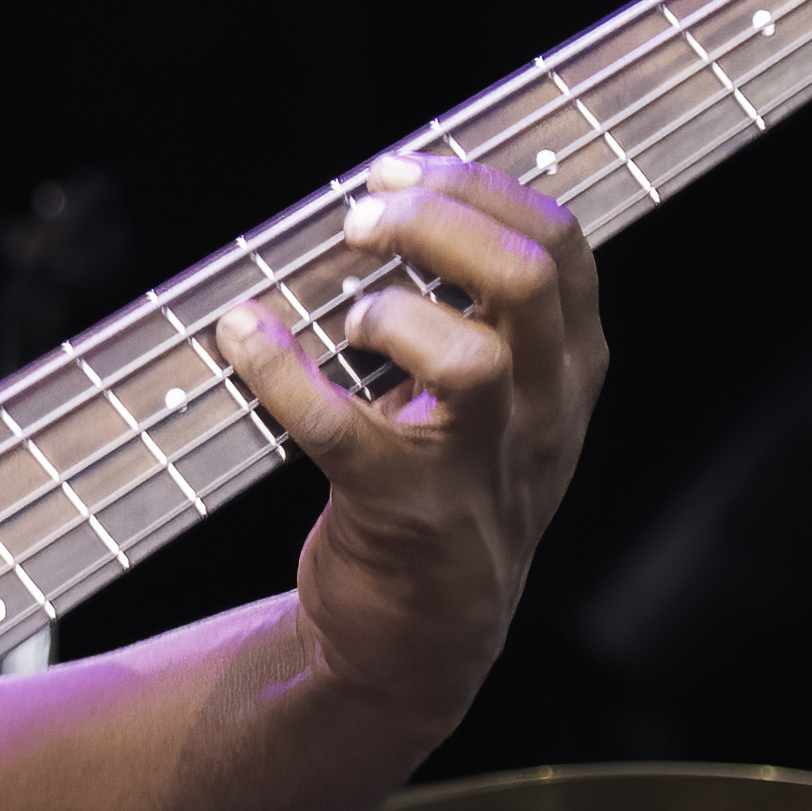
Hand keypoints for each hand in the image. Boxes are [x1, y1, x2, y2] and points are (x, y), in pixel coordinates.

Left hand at [216, 155, 605, 734]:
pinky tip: (242, 337)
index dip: (478, 187)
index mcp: (568, 369)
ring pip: (470, 361)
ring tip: (344, 316)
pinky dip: (283, 375)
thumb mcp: (499, 401)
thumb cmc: (447, 491)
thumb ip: (473, 308)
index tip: (398, 165)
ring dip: (390, 311)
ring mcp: (482, 470)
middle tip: (358, 217)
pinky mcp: (408, 517)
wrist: (418, 645)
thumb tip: (392, 195)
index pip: (560, 244)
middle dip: (434, 221)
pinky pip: (345, 433)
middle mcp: (544, 414)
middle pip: (526, 279)